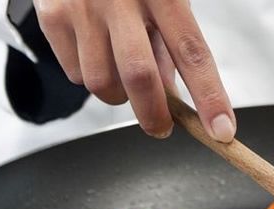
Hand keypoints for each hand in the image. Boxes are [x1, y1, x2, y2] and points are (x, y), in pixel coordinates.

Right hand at [32, 0, 235, 141]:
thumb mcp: (162, 1)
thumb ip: (168, 46)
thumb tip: (171, 99)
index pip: (192, 53)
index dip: (209, 97)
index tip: (221, 130)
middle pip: (140, 76)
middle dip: (153, 115)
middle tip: (161, 128)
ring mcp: (83, 8)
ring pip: (102, 84)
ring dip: (118, 94)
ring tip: (120, 68)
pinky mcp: (52, 16)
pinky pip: (75, 75)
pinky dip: (89, 76)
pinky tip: (94, 51)